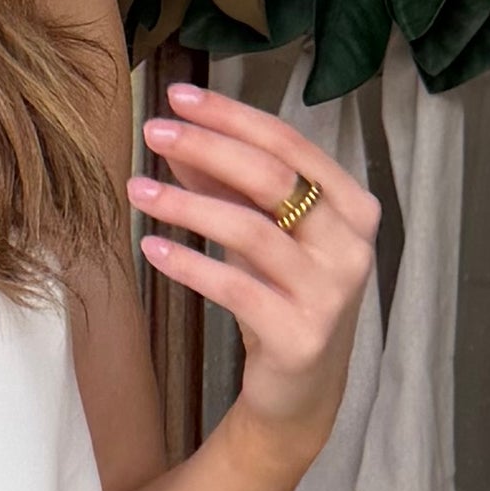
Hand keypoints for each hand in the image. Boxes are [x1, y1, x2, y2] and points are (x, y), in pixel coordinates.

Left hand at [128, 80, 379, 450]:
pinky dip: (189, 264)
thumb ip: (227, 185)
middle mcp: (351, 245)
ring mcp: (331, 293)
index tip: (178, 97)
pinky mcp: (301, 335)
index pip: (289, 145)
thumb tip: (178, 136)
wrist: (301, 392)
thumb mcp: (259, 233)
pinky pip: (235, 288)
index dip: (231, 117)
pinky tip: (150, 248)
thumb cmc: (281, 297)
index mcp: (353, 207)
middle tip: (152, 132)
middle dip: (208, 147)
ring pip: (251, 230)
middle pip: (272, 178)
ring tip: (137, 190)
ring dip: (187, 204)